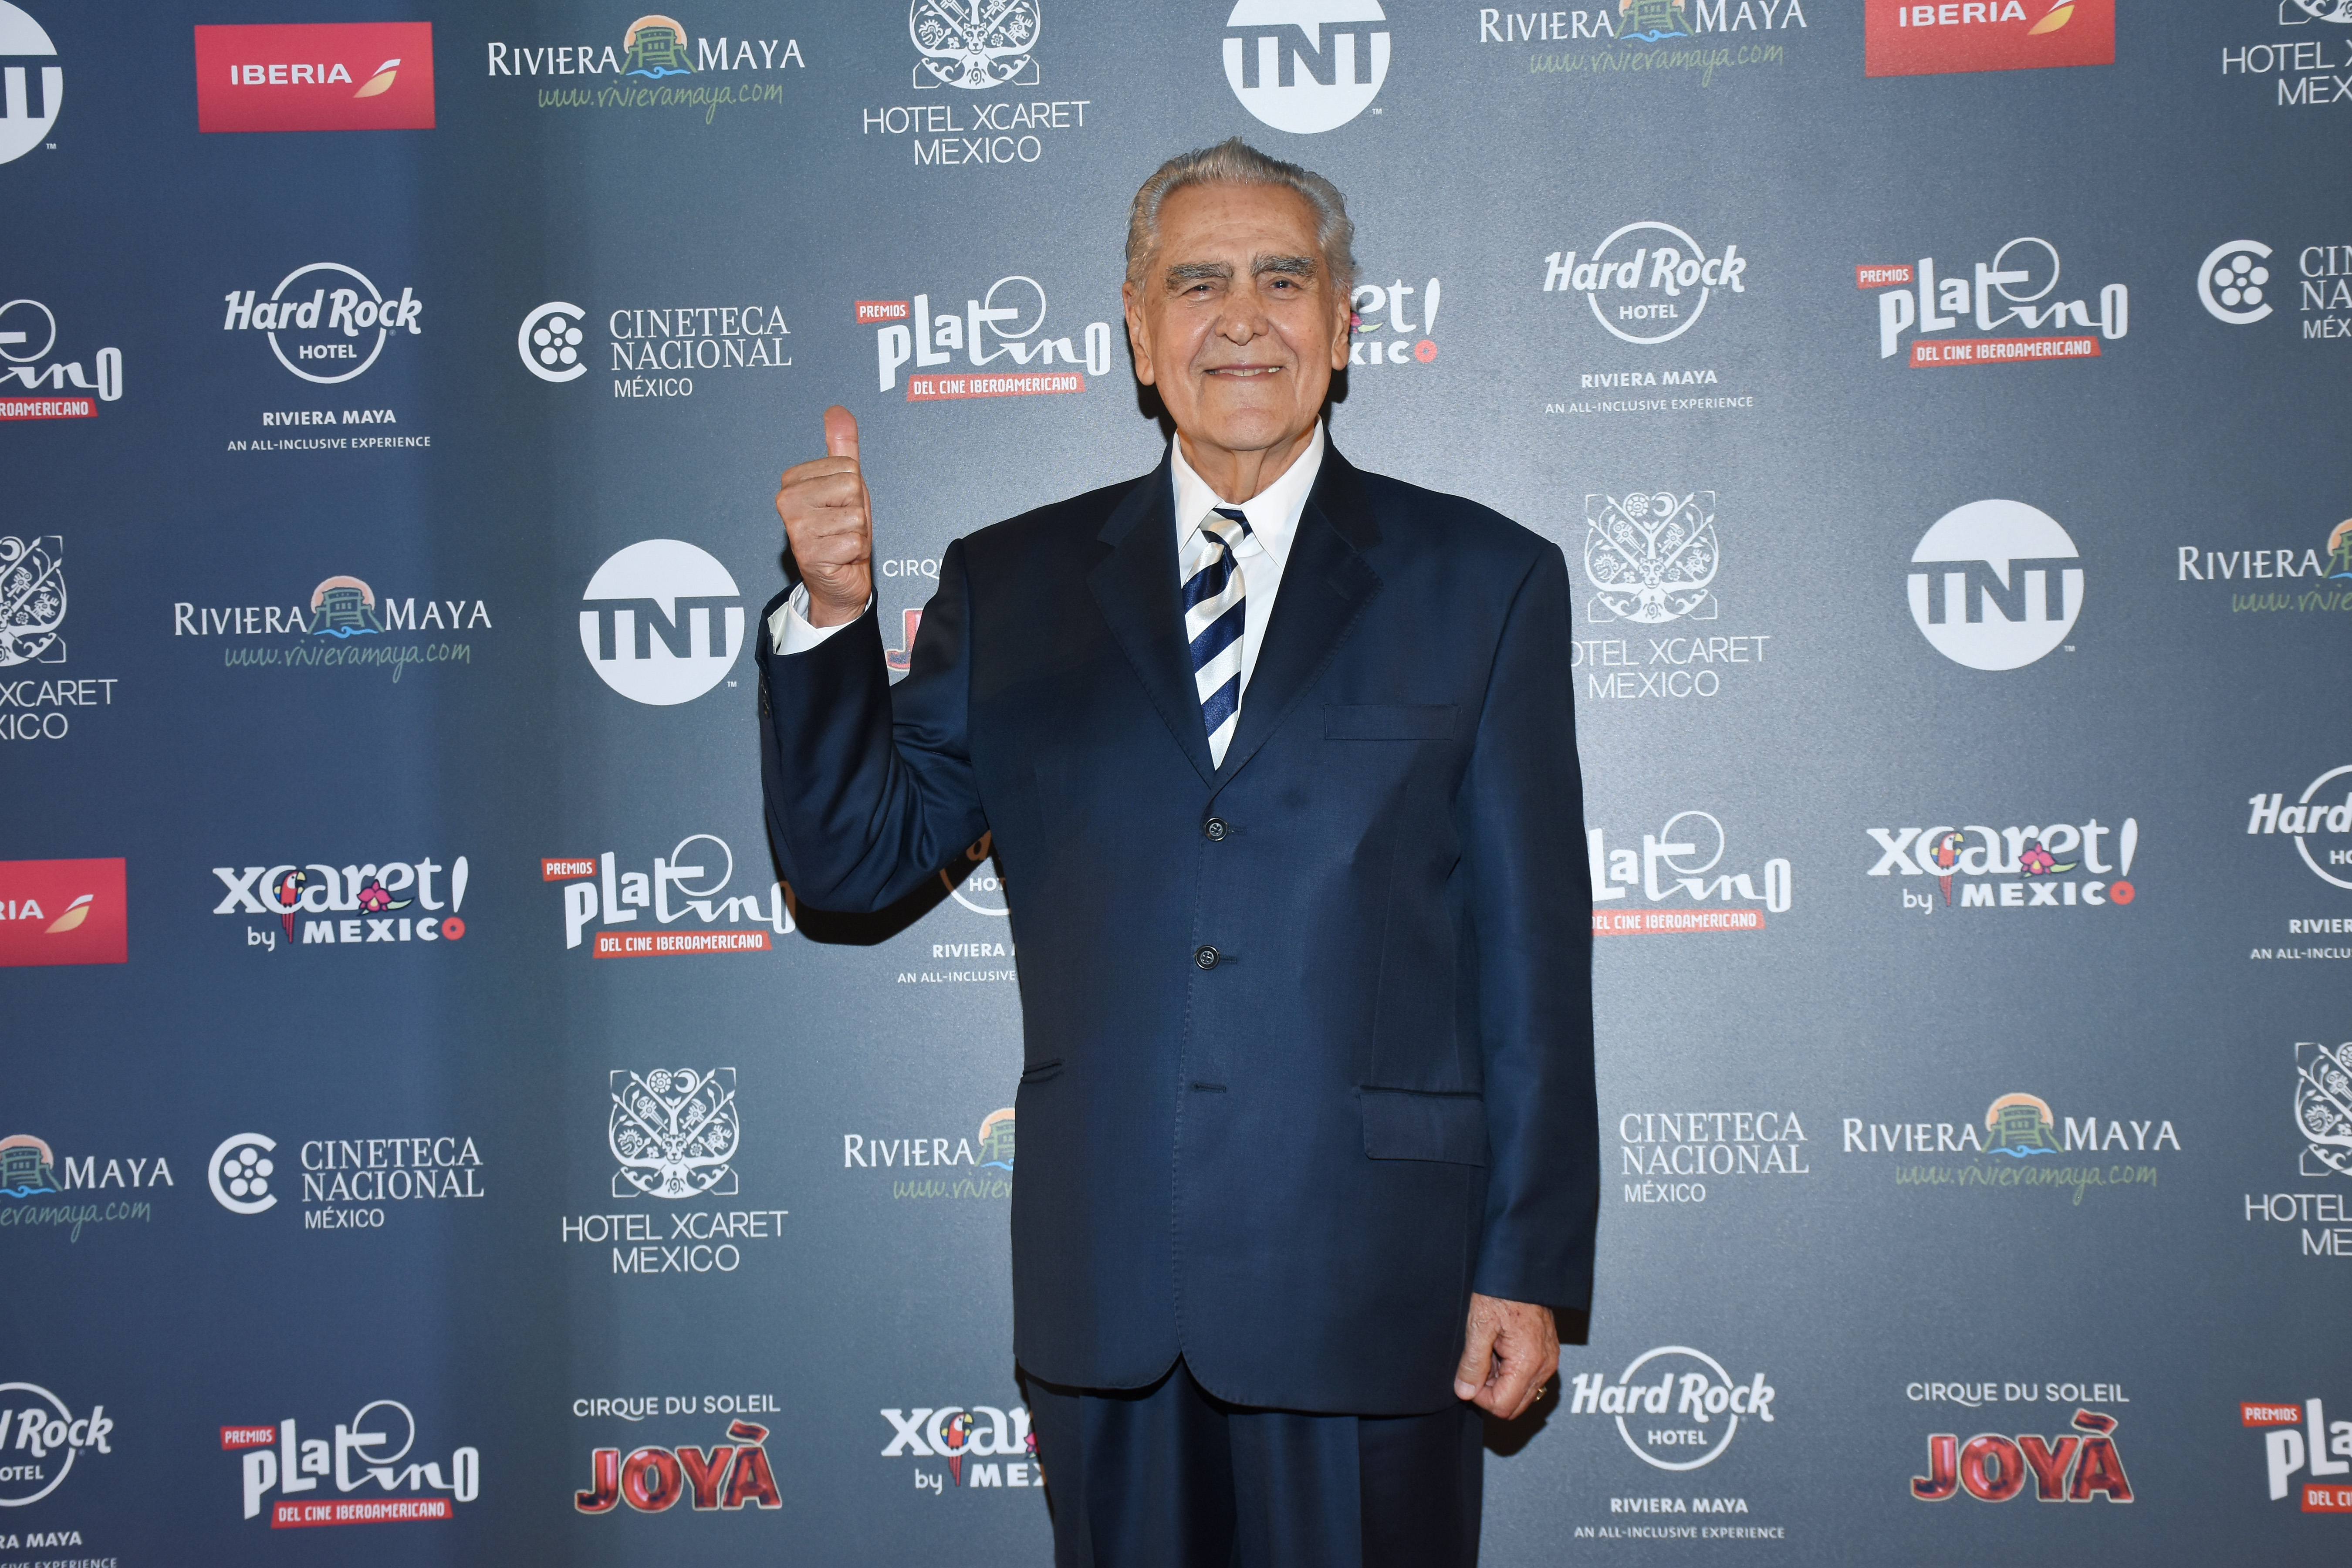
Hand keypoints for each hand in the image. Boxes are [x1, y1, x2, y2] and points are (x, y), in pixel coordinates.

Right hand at [774, 405, 872, 626]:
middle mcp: (788, 502)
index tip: (839, 507)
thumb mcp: (845, 484)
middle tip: (842, 526)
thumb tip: (837, 411)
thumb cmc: (840, 531)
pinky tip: (841, 558)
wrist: (837, 580)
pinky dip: (855, 552)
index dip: (853, 491)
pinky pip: (855, 541)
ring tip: (841, 541)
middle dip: (856, 510)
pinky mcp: (810, 554)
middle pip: (852, 487)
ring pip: (855, 515)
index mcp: (793, 480)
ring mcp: (796, 528)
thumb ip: (842, 447)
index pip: (848, 466)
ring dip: (857, 533)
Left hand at [1454, 1292, 1558, 1419]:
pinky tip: (1499, 1349)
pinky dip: (1511, 1371)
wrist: (1521, 1270)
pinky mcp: (1547, 1353)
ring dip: (1501, 1381)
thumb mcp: (1478, 1326)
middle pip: (1514, 1406)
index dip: (1479, 1397)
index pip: (1503, 1406)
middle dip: (1491, 1391)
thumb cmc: (1501, 1291)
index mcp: (1529, 1362)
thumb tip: (1465, 1392)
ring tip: (1489, 1352)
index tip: (1469, 1377)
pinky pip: (1528, 1378)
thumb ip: (1472, 1363)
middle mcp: (1545, 1366)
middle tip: (1478, 1365)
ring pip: (1521, 1393)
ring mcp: (1548, 1360)